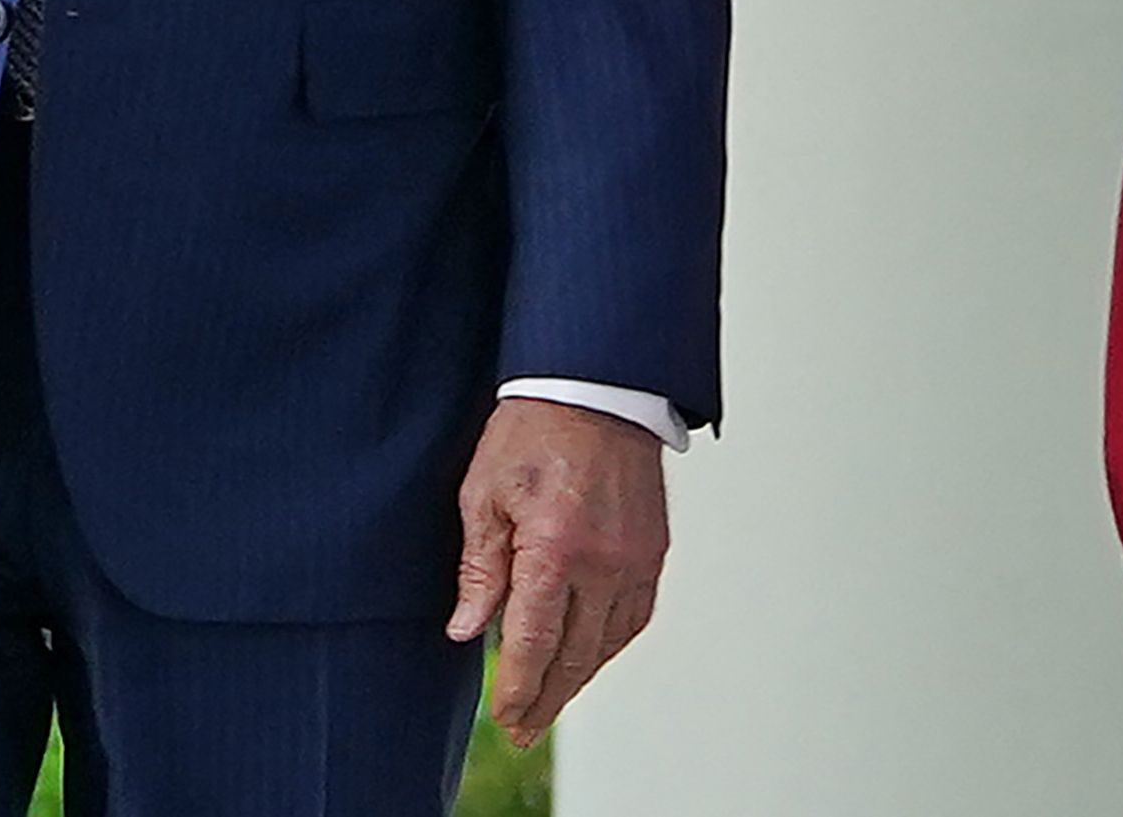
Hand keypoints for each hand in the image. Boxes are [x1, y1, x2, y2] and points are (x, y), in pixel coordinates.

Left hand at [447, 397, 668, 748]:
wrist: (594, 391)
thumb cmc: (529, 433)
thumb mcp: (483, 495)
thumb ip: (480, 569)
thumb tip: (469, 630)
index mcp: (556, 548)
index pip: (535, 641)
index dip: (519, 687)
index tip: (505, 716)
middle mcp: (604, 564)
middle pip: (576, 655)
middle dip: (547, 699)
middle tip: (522, 731)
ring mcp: (636, 561)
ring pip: (609, 644)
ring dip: (579, 679)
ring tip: (549, 705)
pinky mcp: (653, 554)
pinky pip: (634, 618)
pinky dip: (608, 646)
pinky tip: (587, 659)